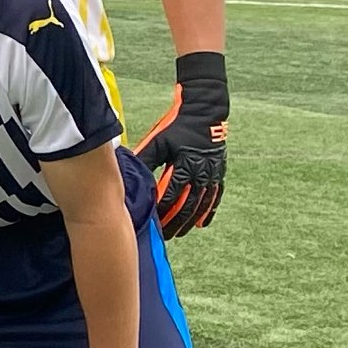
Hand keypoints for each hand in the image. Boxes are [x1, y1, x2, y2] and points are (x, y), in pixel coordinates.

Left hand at [131, 51, 228, 237]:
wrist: (205, 111)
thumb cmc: (177, 125)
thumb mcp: (158, 140)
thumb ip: (145, 158)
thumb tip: (129, 172)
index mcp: (185, 166)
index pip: (171, 195)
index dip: (161, 211)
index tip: (152, 223)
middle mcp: (201, 173)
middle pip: (188, 205)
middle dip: (176, 222)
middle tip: (165, 236)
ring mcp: (212, 174)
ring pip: (202, 204)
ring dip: (191, 221)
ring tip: (180, 233)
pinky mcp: (218, 172)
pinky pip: (214, 197)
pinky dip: (208, 212)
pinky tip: (202, 224)